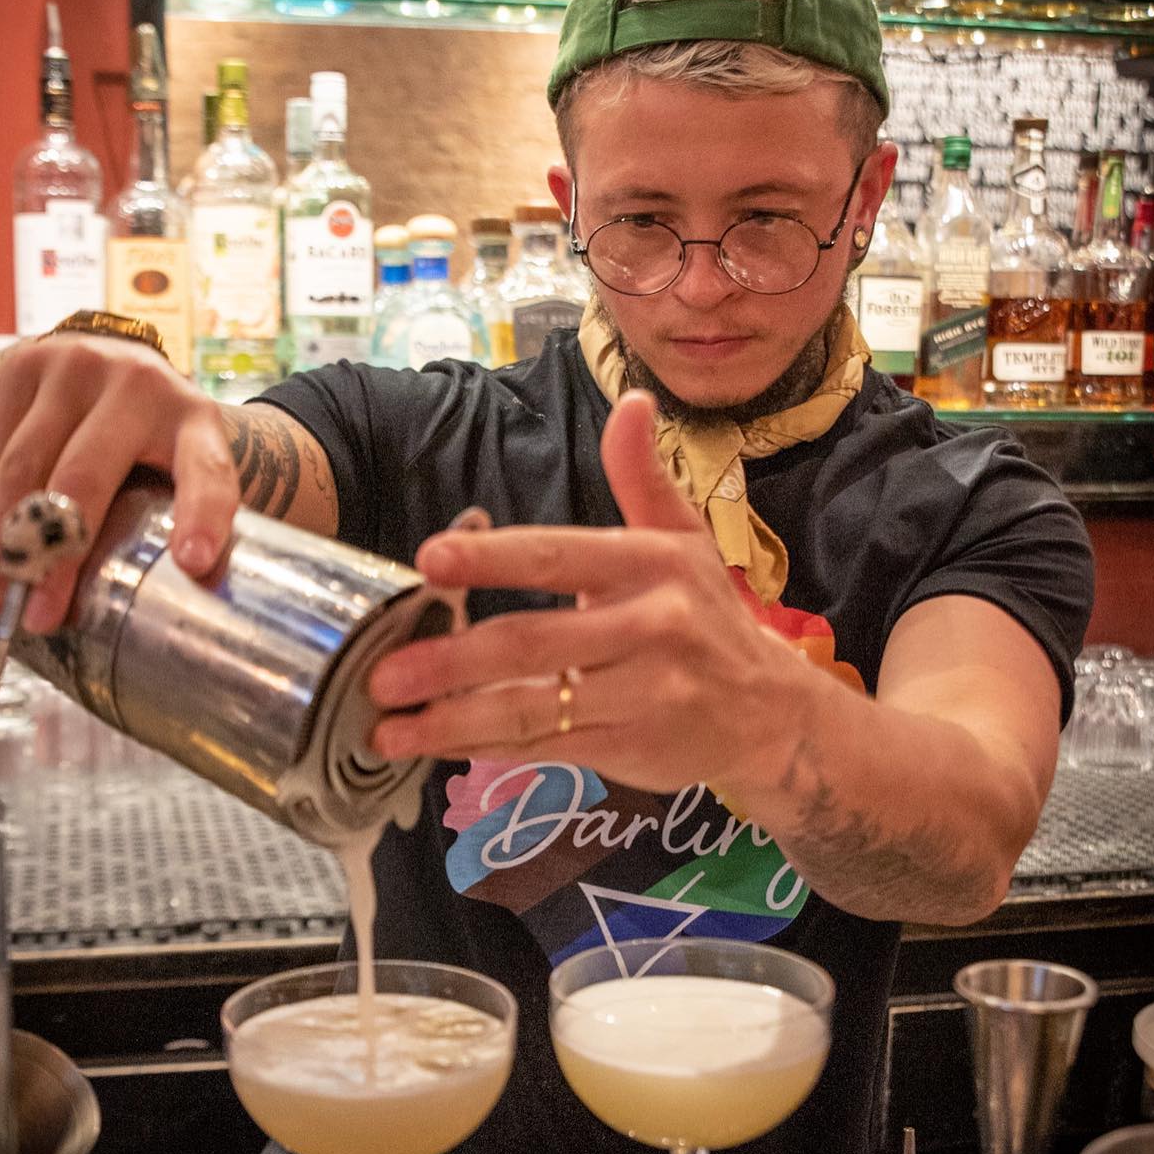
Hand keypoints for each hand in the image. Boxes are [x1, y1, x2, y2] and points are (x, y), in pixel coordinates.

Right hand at [0, 334, 237, 632]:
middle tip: (38, 619)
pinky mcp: (22, 368)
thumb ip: (185, 517)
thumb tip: (178, 601)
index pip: (207, 471)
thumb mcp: (190, 464)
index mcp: (195, 420)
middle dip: (57, 557)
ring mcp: (75, 368)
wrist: (122, 359)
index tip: (193, 563)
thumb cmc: (157, 437)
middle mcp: (138, 385)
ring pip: (22, 465)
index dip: (202, 517)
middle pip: (86, 478)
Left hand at [367, 391, 801, 800]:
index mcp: (651, 565)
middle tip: (383, 672)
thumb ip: (643, 478)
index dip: (492, 556)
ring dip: (453, 721)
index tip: (429, 559)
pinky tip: (438, 748)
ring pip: (533, 709)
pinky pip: (549, 748)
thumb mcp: (684, 540)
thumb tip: (634, 403)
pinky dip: (489, 750)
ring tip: (389, 728)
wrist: (771, 713)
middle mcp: (650, 627)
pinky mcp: (634, 748)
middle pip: (533, 642)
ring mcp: (643, 695)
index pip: (558, 555)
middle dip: (450, 661)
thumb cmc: (707, 616)